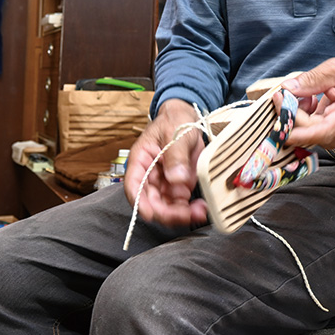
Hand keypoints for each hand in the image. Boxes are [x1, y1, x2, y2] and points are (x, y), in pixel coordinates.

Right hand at [124, 99, 207, 226]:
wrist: (187, 119)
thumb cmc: (174, 121)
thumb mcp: (175, 132)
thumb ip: (176, 155)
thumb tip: (176, 178)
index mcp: (140, 160)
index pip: (133, 185)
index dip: (139, 202)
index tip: (150, 213)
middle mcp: (149, 176)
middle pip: (151, 202)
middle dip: (167, 213)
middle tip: (186, 214)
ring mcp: (164, 184)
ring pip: (166, 208)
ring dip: (181, 215)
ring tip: (199, 211)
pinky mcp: (178, 187)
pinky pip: (181, 205)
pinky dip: (190, 210)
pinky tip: (201, 207)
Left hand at [279, 58, 334, 147]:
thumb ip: (312, 79)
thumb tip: (287, 88)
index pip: (320, 132)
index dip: (297, 130)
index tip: (279, 119)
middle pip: (308, 132)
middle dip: (291, 113)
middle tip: (282, 94)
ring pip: (306, 133)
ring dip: (298, 114)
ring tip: (308, 95)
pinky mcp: (330, 137)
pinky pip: (309, 131)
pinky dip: (304, 116)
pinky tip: (311, 101)